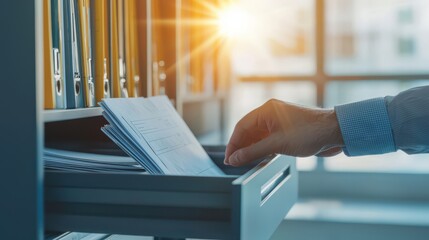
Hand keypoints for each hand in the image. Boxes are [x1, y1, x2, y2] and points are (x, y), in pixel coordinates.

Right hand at [224, 99, 344, 166]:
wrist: (335, 131)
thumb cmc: (310, 132)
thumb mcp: (277, 144)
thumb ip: (253, 152)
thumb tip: (235, 158)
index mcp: (267, 110)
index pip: (242, 126)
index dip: (233, 143)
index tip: (228, 157)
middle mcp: (271, 113)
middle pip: (248, 130)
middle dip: (241, 147)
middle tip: (234, 162)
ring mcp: (279, 121)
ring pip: (258, 135)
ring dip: (251, 148)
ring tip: (245, 162)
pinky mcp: (286, 129)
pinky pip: (268, 138)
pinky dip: (262, 148)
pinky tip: (259, 157)